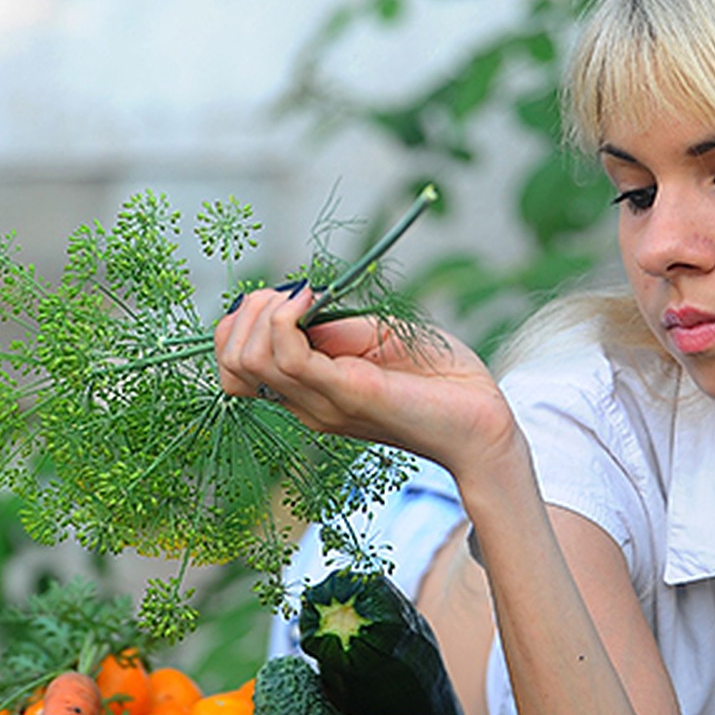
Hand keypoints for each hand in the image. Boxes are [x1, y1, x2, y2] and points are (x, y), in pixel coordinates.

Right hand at [213, 286, 518, 480]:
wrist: (483, 421)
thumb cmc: (442, 379)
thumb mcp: (379, 338)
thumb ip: (335, 327)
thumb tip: (299, 304)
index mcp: (311, 391)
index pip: (236, 366)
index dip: (243, 324)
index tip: (287, 296)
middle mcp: (307, 404)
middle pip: (231, 362)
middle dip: (248, 313)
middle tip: (294, 293)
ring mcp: (322, 404)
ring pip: (249, 359)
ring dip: (266, 311)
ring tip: (303, 294)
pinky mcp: (346, 395)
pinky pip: (287, 358)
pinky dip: (287, 318)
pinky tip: (312, 298)